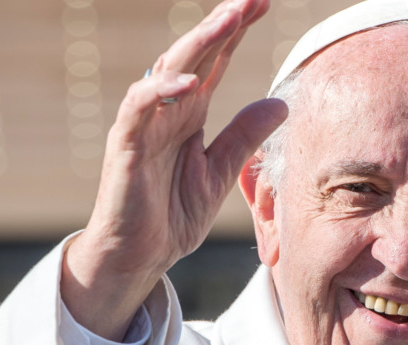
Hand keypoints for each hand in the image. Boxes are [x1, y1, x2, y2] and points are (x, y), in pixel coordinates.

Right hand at [61, 0, 286, 340]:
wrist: (140, 257)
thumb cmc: (172, 213)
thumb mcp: (220, 172)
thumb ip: (244, 137)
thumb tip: (280, 104)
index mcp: (190, 114)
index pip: (216, 63)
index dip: (237, 34)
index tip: (263, 5)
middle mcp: (167, 111)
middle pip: (196, 56)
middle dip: (223, 25)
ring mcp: (145, 124)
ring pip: (168, 70)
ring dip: (198, 43)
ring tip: (230, 18)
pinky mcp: (127, 146)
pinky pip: (140, 109)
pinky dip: (162, 91)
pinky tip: (190, 81)